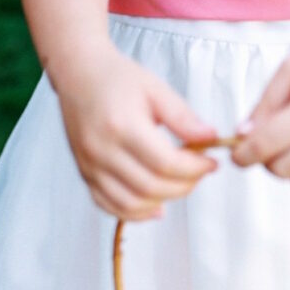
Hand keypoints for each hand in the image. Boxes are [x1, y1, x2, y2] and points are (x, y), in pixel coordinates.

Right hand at [54, 41, 218, 220]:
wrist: (78, 75)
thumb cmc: (116, 78)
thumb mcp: (155, 89)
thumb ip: (183, 117)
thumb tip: (210, 138)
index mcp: (121, 126)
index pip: (166, 163)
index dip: (194, 169)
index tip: (210, 164)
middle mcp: (102, 150)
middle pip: (151, 187)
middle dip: (184, 186)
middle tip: (198, 174)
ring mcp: (91, 166)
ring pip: (131, 204)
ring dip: (162, 201)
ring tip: (179, 186)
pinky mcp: (86, 175)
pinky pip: (110, 206)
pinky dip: (135, 214)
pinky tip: (155, 207)